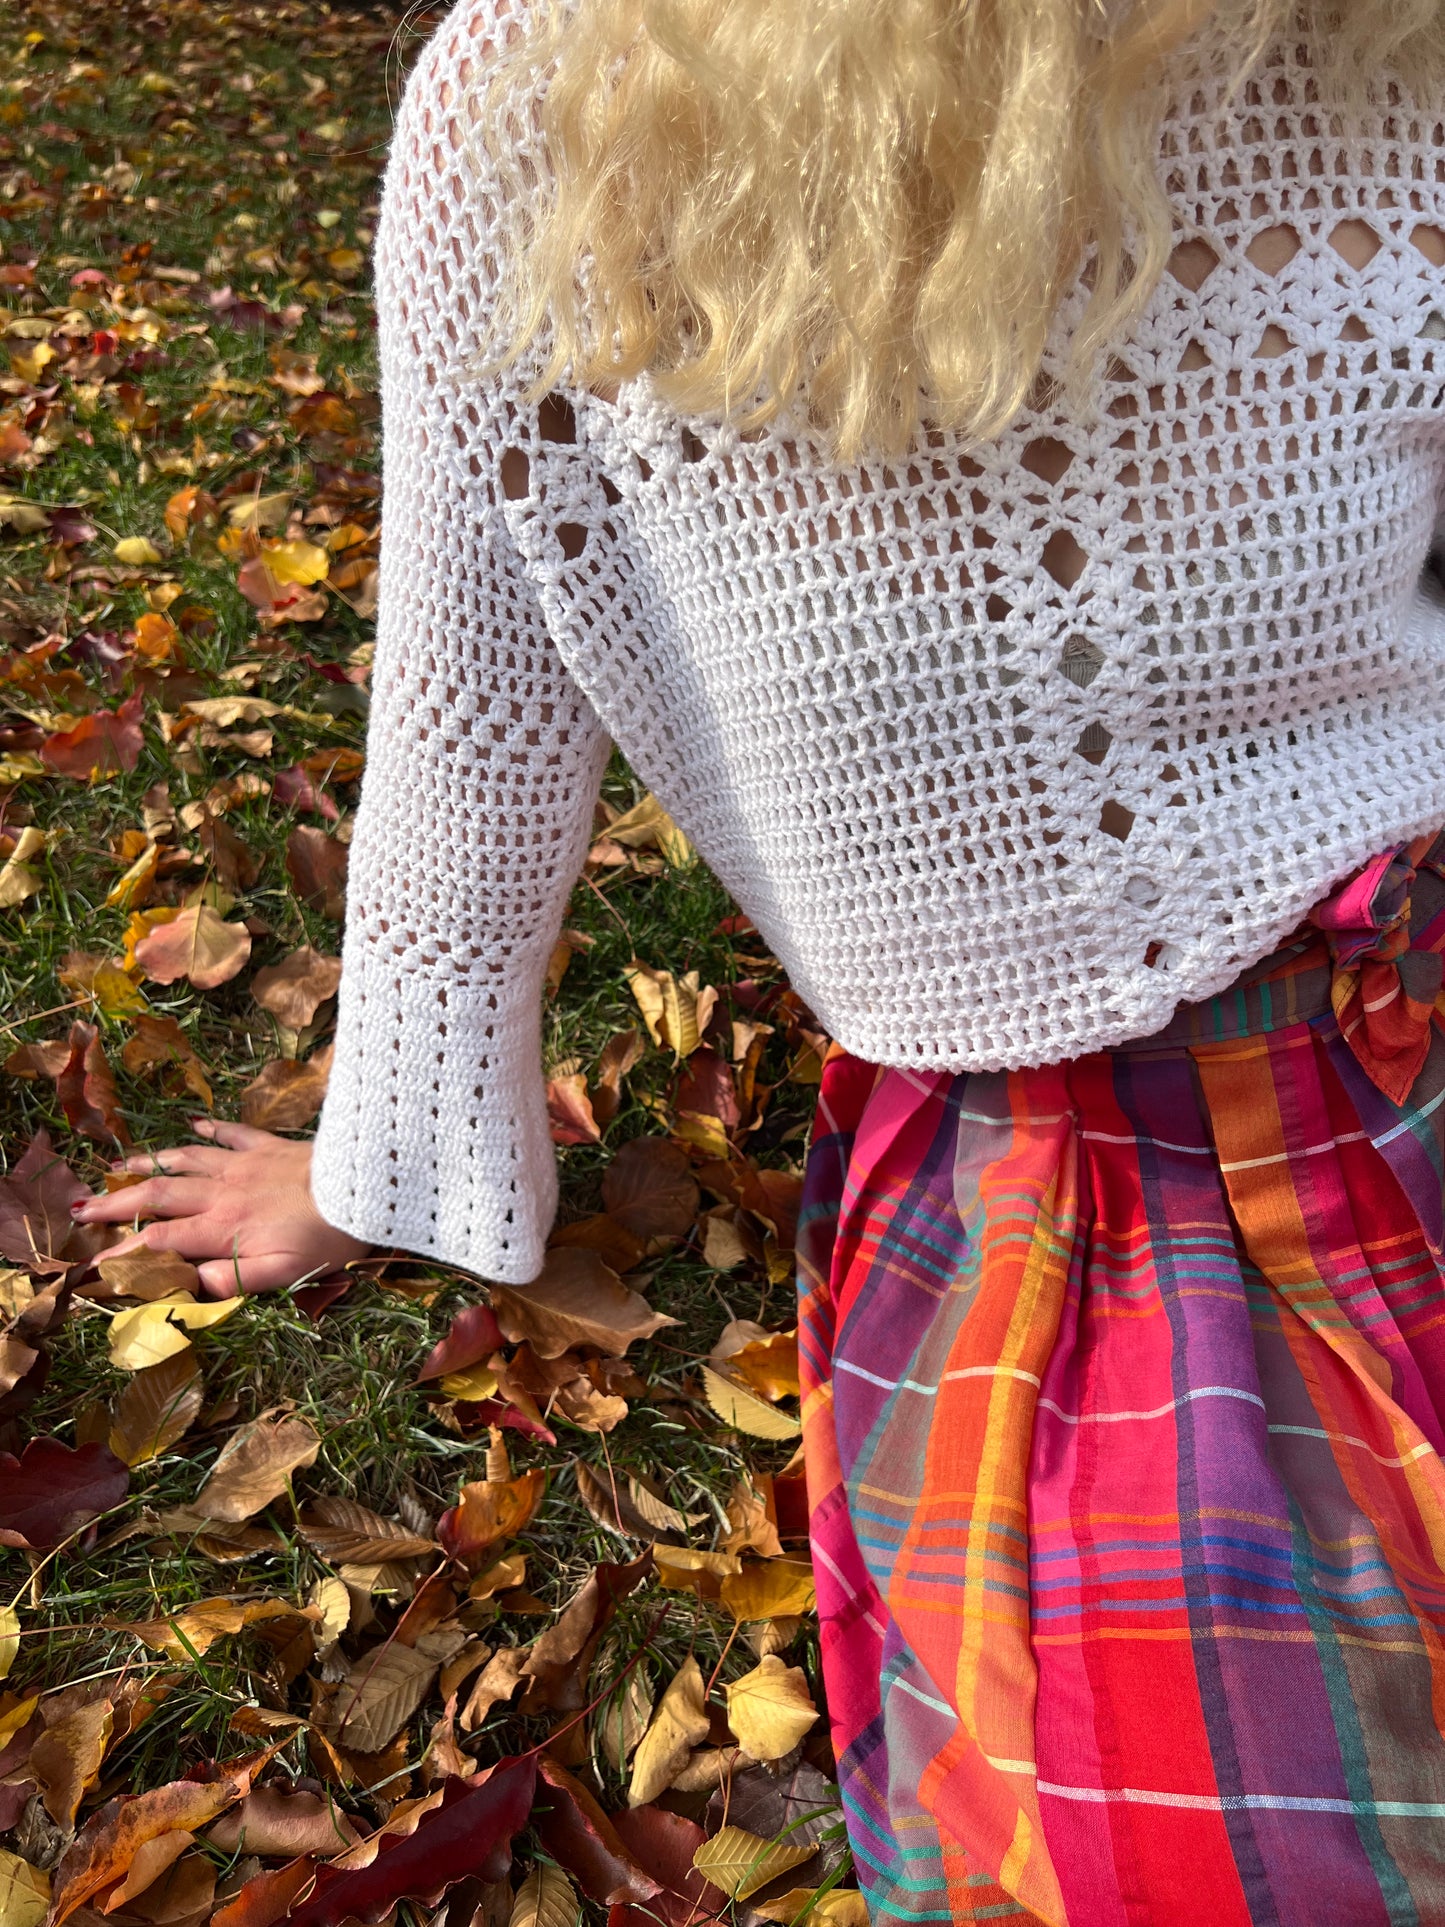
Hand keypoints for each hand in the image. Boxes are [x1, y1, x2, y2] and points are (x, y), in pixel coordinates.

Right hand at [71, 1119, 370, 1297]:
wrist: (364, 1184)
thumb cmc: (329, 1236)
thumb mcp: (286, 1272)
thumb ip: (235, 1279)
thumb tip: (191, 1284)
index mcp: (223, 1228)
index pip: (161, 1242)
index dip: (126, 1254)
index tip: (94, 1265)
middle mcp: (223, 1191)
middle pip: (158, 1195)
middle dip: (116, 1203)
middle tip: (80, 1209)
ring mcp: (243, 1163)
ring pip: (184, 1159)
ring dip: (148, 1163)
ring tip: (118, 1166)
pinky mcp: (267, 1145)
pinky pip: (229, 1132)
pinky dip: (207, 1128)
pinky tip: (194, 1123)